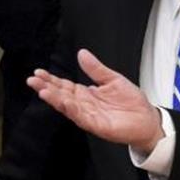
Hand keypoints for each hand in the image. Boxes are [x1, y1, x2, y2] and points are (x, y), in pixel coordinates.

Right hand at [27, 49, 163, 152]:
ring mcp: (89, 116)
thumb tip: (82, 54)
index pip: (64, 85)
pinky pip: (82, 117)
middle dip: (46, 87)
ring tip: (42, 90)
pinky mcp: (97, 125)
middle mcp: (84, 105)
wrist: (147, 119)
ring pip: (68, 107)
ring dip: (54, 99)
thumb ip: (96, 69)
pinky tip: (63, 103)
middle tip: (33, 80)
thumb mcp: (113, 79)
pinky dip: (71, 110)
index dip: (51, 79)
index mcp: (86, 93)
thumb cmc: (132, 102)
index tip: (38, 72)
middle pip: (61, 95)